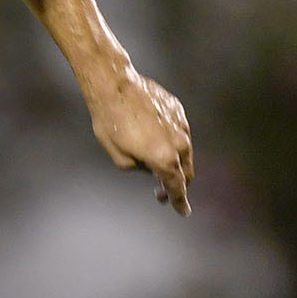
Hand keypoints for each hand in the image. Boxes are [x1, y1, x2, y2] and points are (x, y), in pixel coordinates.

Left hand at [85, 67, 193, 215]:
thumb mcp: (120, 158)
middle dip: (176, 184)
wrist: (115, 86)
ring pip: (185, 151)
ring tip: (156, 164)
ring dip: (174, 162)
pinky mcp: (178, 110)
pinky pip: (179, 132)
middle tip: (161, 192)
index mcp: (164, 159)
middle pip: (185, 171)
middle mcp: (179, 142)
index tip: (183, 211)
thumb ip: (140, 169)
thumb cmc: (111, 123)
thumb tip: (149, 166)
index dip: (180, 201)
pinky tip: (155, 139)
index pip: (177, 187)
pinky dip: (171, 141)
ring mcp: (181, 124)